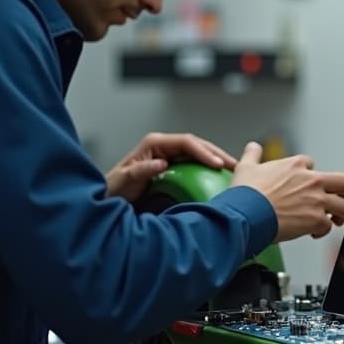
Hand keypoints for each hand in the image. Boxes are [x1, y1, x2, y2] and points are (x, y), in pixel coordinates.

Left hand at [106, 132, 236, 200]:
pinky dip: (209, 169)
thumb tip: (161, 162)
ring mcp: (169, 155)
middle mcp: (164, 146)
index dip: (204, 152)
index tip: (217, 164)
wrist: (108, 200)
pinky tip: (220, 178)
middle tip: (234, 165)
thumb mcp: (125, 180)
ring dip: (216, 160)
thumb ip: (142, 170)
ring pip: (199, 153)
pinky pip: (195, 164)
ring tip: (233, 170)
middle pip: (197, 145)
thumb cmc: (113, 189)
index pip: (186, 142)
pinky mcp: (173, 166)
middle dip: (217, 154)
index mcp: (154, 143)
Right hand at [231, 142, 343, 241]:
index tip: (306, 186)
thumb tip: (253, 147)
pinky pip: (328, 226)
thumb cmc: (246, 194)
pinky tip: (313, 232)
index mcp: (297, 166)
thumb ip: (252, 155)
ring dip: (340, 214)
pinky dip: (322, 231)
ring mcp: (316, 200)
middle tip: (340, 199)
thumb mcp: (246, 167)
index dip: (310, 176)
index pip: (313, 165)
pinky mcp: (315, 220)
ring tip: (333, 219)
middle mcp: (311, 181)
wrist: (245, 214)